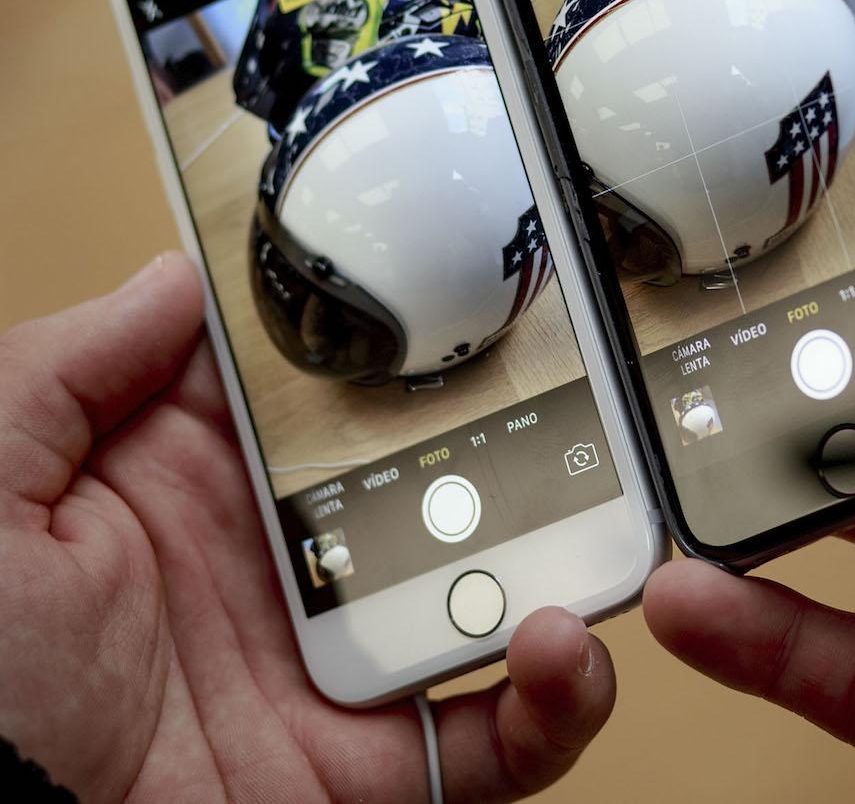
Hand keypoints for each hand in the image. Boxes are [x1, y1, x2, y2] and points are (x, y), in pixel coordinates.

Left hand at [0, 254, 615, 801]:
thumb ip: (72, 369)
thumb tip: (179, 274)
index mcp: (199, 485)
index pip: (333, 389)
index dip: (411, 341)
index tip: (487, 291)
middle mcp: (289, 565)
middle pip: (446, 477)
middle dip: (534, 434)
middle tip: (596, 398)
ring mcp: (345, 663)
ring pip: (501, 593)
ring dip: (573, 555)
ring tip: (606, 522)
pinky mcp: (380, 764)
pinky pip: (505, 737)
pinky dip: (561, 697)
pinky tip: (561, 643)